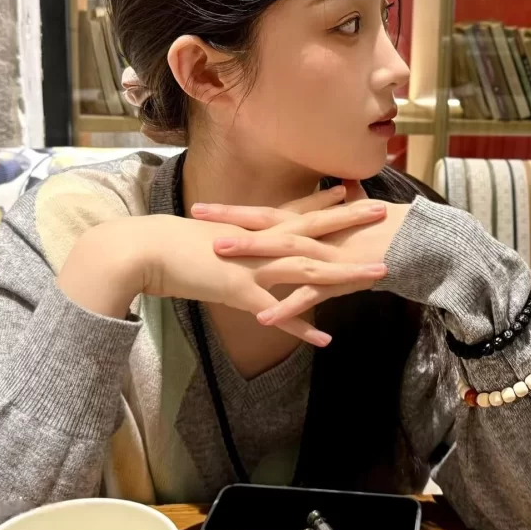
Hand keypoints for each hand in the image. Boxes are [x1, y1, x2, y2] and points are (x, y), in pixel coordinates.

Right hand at [59, 185, 388, 347]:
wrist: (146, 251)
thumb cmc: (173, 242)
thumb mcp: (211, 234)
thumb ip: (234, 239)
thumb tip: (244, 241)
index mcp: (252, 228)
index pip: (296, 210)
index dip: (325, 201)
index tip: (353, 190)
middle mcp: (260, 243)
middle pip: (313, 231)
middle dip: (350, 221)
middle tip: (383, 211)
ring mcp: (253, 267)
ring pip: (308, 270)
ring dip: (345, 274)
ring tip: (378, 275)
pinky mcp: (240, 293)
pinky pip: (278, 314)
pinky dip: (302, 327)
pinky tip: (325, 339)